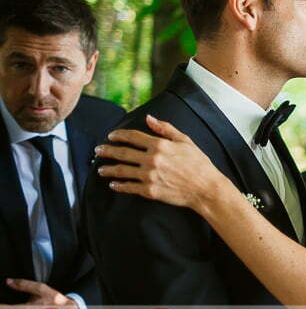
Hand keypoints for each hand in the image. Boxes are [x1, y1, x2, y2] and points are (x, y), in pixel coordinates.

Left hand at [96, 115, 224, 212]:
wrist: (206, 188)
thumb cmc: (199, 163)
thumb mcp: (185, 141)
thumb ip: (166, 129)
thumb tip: (149, 117)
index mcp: (160, 145)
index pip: (133, 137)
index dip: (119, 135)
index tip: (111, 135)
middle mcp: (151, 159)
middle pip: (123, 153)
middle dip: (107, 150)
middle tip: (98, 150)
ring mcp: (149, 176)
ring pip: (122, 170)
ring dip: (108, 169)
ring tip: (100, 169)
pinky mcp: (150, 191)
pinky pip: (129, 187)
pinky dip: (119, 185)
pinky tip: (113, 184)